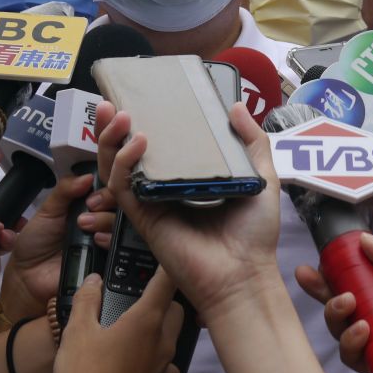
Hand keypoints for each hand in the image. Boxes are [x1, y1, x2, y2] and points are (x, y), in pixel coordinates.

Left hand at [0, 172, 115, 322]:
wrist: (28, 275)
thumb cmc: (36, 241)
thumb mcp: (48, 210)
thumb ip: (65, 190)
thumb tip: (87, 176)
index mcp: (87, 206)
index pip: (107, 190)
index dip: (104, 188)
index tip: (91, 195)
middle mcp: (99, 221)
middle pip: (118, 205)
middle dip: (106, 202)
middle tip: (89, 208)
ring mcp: (104, 241)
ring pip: (121, 224)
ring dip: (106, 220)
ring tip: (85, 225)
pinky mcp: (106, 261)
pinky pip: (118, 249)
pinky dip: (109, 240)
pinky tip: (96, 240)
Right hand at [55, 270, 182, 372]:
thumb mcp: (77, 331)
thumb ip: (87, 299)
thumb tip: (93, 280)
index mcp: (146, 319)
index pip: (166, 280)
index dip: (165, 264)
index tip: (162, 254)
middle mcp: (163, 339)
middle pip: (175, 307)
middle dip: (162, 297)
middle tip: (137, 295)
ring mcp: (166, 364)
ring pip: (173, 333)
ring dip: (160, 325)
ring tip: (134, 326)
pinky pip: (168, 362)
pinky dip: (157, 355)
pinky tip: (138, 358)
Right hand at [99, 100, 283, 318]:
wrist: (245, 273)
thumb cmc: (255, 232)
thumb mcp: (261, 176)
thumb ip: (251, 142)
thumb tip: (235, 106)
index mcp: (187, 177)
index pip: (157, 145)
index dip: (141, 123)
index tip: (135, 98)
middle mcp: (164, 188)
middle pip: (127, 154)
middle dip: (113, 128)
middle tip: (112, 104)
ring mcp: (151, 203)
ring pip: (116, 169)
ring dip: (111, 141)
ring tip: (119, 116)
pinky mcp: (143, 218)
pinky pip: (123, 188)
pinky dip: (124, 163)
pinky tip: (138, 143)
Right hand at [296, 233, 372, 372]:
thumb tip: (364, 240)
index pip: (353, 284)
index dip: (329, 276)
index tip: (310, 266)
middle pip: (340, 309)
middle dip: (322, 294)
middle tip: (314, 281)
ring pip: (342, 334)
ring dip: (336, 316)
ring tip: (348, 305)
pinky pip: (357, 361)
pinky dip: (352, 345)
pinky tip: (363, 331)